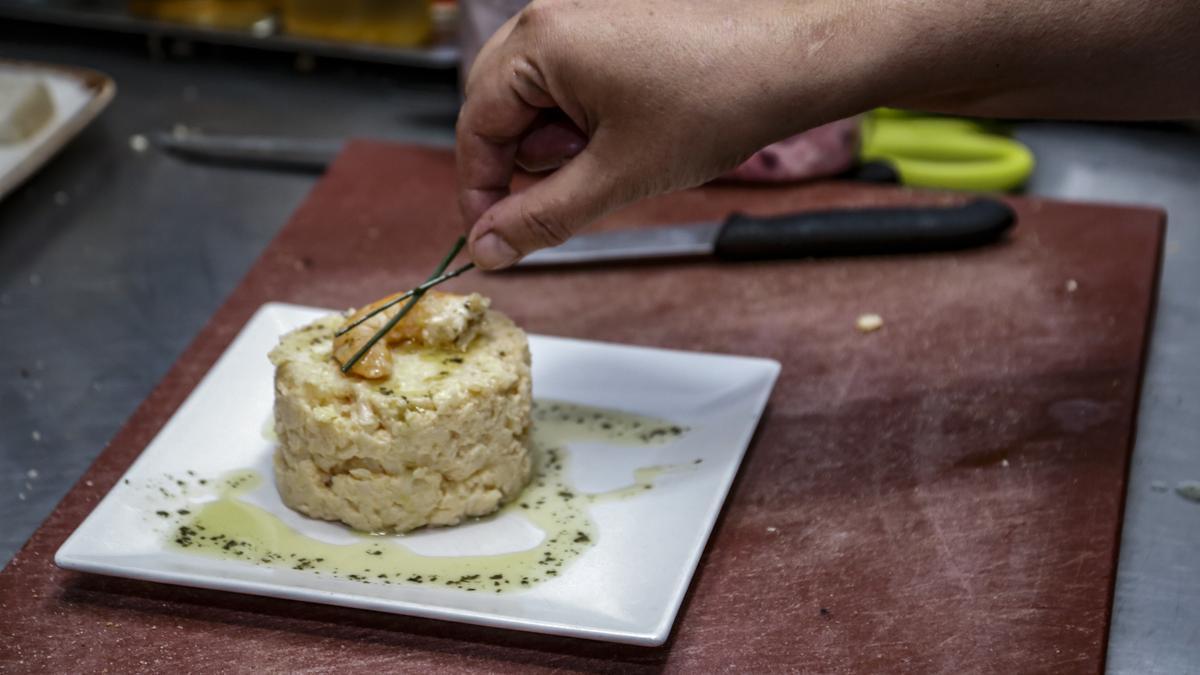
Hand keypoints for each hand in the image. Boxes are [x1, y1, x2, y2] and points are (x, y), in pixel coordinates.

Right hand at [455, 0, 889, 268]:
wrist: (794, 61)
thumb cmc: (718, 100)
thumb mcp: (617, 177)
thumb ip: (541, 218)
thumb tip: (489, 248)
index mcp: (539, 42)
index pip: (474, 127)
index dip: (479, 193)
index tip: (492, 237)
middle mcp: (553, 18)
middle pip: (497, 109)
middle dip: (525, 164)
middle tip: (569, 192)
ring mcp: (584, 18)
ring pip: (535, 100)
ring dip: (561, 144)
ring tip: (618, 154)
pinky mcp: (613, 27)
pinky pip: (570, 83)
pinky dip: (585, 122)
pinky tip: (630, 135)